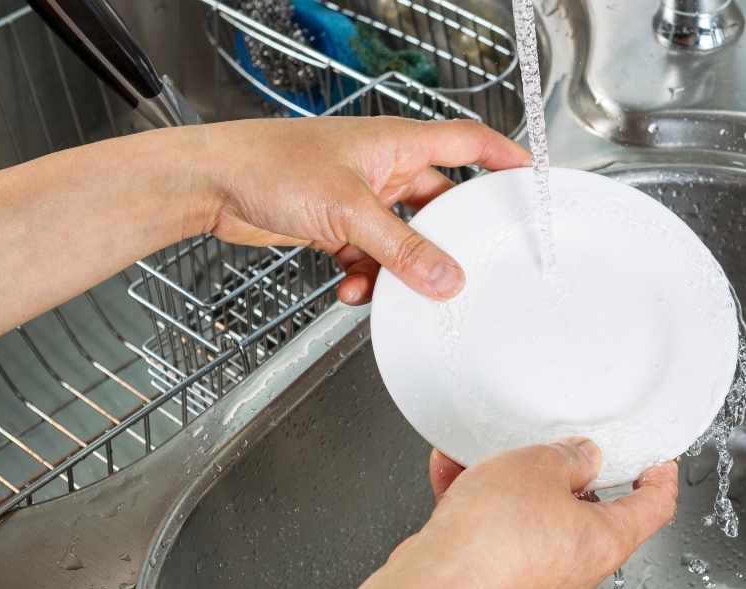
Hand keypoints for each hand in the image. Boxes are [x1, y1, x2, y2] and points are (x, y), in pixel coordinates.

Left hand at [0, 116, 527, 362]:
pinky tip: (351, 289)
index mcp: (397, 143)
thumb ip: (402, 249)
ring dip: (398, 270)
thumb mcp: (350, 212)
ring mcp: (360, 197)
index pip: (469, 142)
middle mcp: (383, 167)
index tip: (534, 180)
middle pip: (438, 204)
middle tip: (467, 267)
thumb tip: (446, 277)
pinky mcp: (336, 224)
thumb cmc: (270, 165)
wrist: (211, 184)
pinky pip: (370, 257)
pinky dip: (366, 277)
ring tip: (389, 289)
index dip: (504, 160)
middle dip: (446, 240)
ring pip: (403, 240)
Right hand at [318, 440, 677, 588]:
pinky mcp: (495, 584)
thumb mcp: (538, 466)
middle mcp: (574, 570)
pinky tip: (454, 474)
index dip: (658, 476)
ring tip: (484, 457)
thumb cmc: (490, 543)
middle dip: (565, 473)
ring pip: (532, 520)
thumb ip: (567, 455)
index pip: (653, 508)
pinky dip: (476, 503)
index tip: (655, 458)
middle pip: (587, 511)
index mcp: (604, 543)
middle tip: (552, 447)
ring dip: (509, 484)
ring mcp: (534, 582)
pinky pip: (493, 534)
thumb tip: (580, 455)